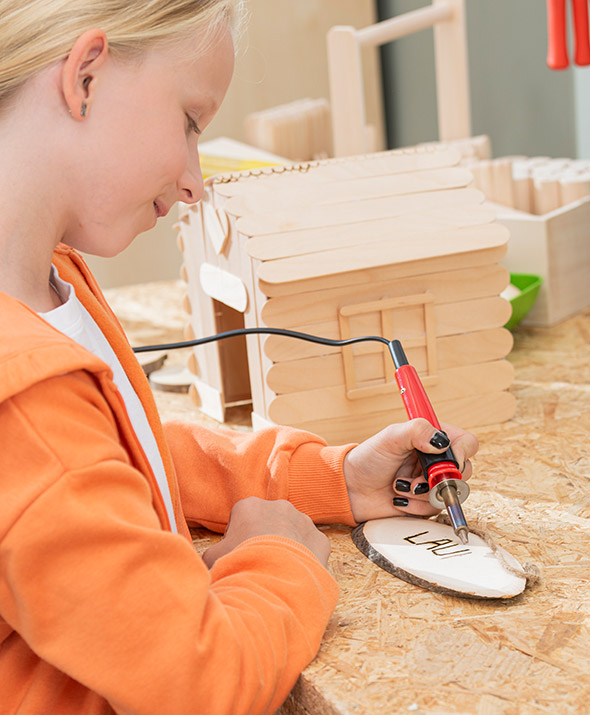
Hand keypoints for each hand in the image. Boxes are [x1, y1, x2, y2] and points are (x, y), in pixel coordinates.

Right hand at [202, 497, 330, 568]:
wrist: (274, 580)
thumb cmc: (239, 564)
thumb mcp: (212, 558)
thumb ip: (212, 553)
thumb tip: (211, 558)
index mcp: (250, 506)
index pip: (241, 519)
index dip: (237, 539)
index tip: (237, 556)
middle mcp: (279, 506)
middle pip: (269, 523)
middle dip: (265, 540)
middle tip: (258, 565)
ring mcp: (303, 521)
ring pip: (292, 533)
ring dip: (286, 548)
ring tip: (278, 572)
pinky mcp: (320, 539)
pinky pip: (311, 548)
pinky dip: (306, 559)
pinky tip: (296, 575)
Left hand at [342, 418, 478, 522]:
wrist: (351, 488)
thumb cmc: (369, 458)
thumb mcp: (391, 437)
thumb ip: (417, 431)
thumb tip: (440, 442)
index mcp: (432, 439)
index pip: (466, 443)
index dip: (462, 453)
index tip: (446, 462)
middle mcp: (437, 461)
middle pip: (463, 471)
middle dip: (437, 479)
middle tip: (416, 481)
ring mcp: (433, 483)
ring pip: (450, 493)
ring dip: (422, 493)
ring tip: (398, 486)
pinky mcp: (426, 503)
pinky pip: (435, 509)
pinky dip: (415, 506)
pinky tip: (398, 500)